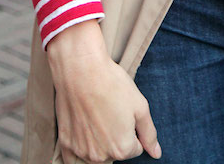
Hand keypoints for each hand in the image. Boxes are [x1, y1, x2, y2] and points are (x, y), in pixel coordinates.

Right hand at [47, 20, 160, 162]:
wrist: (81, 69)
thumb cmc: (112, 84)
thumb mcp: (140, 106)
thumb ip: (149, 134)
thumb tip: (156, 153)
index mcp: (123, 148)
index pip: (135, 148)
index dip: (132, 129)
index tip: (124, 112)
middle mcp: (102, 156)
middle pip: (115, 152)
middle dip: (116, 137)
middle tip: (110, 112)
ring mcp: (82, 151)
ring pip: (97, 153)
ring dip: (99, 141)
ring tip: (96, 115)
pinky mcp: (66, 143)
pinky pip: (73, 159)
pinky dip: (80, 149)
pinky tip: (82, 133)